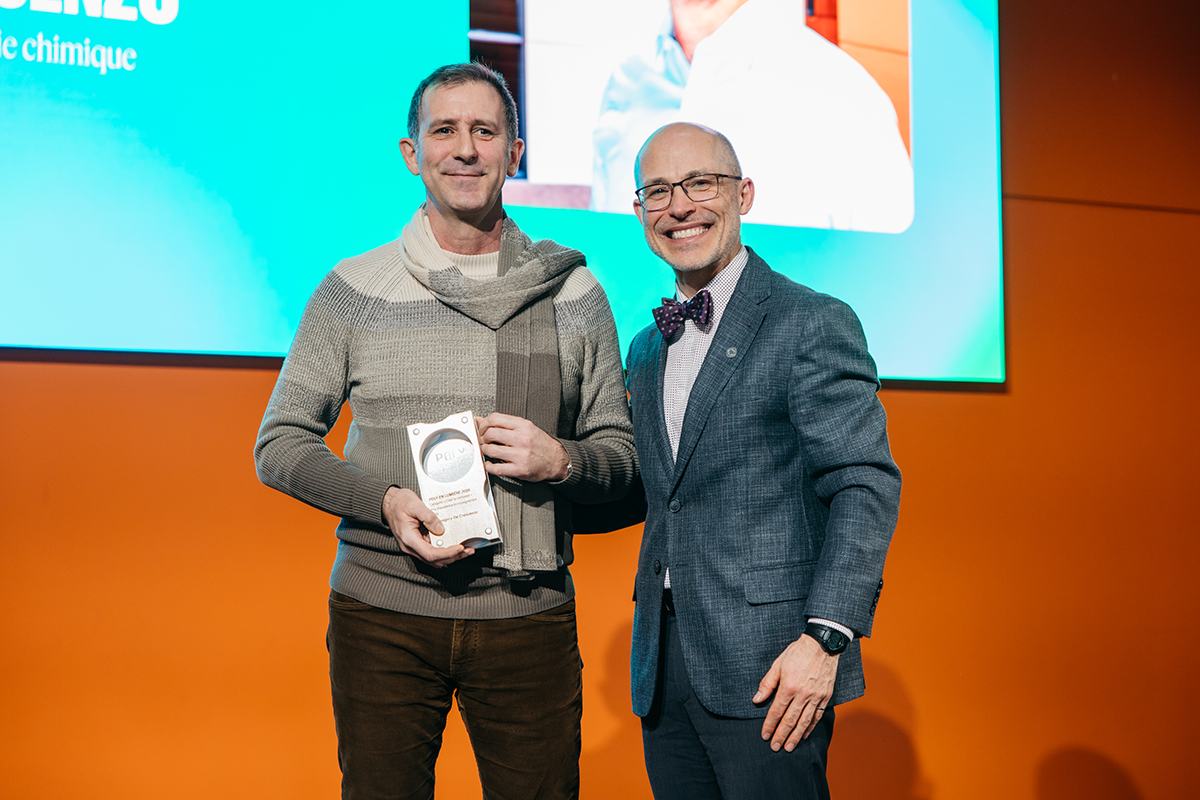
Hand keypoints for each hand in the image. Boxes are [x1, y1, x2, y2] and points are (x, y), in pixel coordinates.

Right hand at [381, 486, 473, 566]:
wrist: (389, 502)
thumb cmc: (399, 503)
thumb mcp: (414, 504)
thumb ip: (428, 517)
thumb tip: (441, 529)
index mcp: (409, 539)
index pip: (430, 554)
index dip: (447, 553)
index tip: (460, 547)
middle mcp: (410, 547)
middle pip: (434, 560)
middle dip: (453, 557)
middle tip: (468, 550)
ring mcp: (414, 547)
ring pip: (434, 559)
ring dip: (450, 557)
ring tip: (465, 550)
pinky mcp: (418, 544)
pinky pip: (432, 552)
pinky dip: (445, 552)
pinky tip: (454, 546)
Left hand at [476, 412, 569, 481]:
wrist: (557, 460)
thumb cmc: (541, 444)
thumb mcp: (526, 428)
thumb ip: (505, 424)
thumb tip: (481, 420)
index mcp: (523, 426)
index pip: (495, 418)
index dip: (484, 424)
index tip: (482, 428)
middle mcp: (522, 439)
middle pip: (491, 433)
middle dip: (482, 438)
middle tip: (483, 441)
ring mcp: (520, 455)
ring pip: (491, 450)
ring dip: (485, 451)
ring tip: (488, 451)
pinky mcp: (519, 469)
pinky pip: (497, 468)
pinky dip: (489, 466)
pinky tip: (490, 464)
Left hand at [752, 634, 838, 751]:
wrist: (822, 645)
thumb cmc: (798, 653)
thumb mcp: (778, 665)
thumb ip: (767, 684)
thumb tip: (757, 699)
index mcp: (788, 687)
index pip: (776, 711)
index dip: (769, 725)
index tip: (765, 735)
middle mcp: (802, 694)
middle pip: (790, 720)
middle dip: (781, 735)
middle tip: (775, 747)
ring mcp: (815, 696)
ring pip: (804, 721)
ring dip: (795, 736)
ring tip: (789, 747)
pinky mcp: (825, 696)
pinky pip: (817, 715)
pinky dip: (810, 727)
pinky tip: (804, 734)